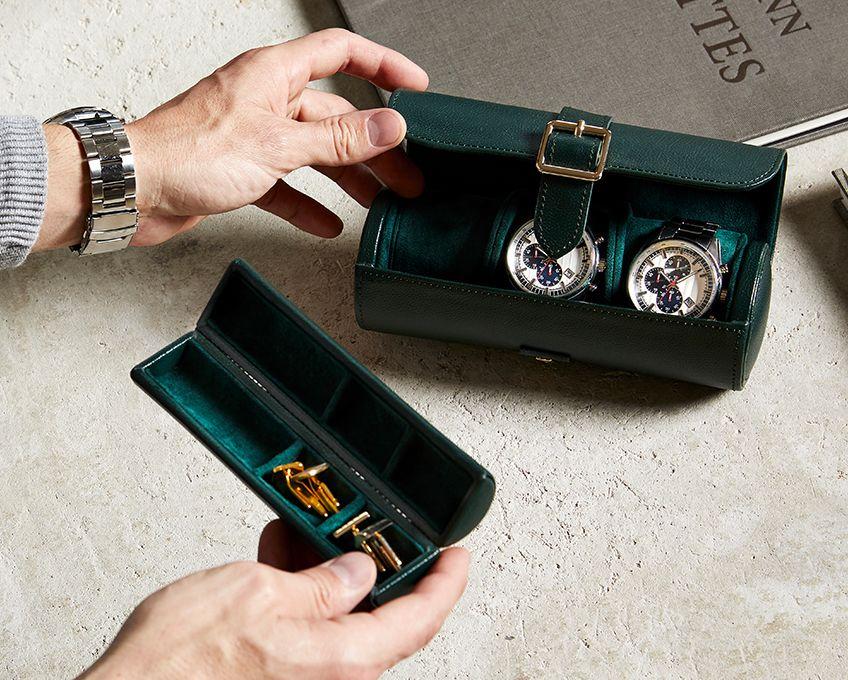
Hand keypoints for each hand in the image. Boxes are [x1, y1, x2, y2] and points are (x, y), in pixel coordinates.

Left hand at [35, 28, 427, 250]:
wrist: (133, 189)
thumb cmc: (187, 154)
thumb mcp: (278, 145)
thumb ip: (337, 139)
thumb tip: (387, 127)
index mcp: (272, 74)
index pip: (341, 53)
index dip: (383, 66)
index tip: (414, 87)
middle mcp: (265, 100)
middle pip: (335, 115)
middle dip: (373, 145)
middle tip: (405, 173)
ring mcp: (253, 135)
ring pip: (314, 152)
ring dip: (347, 178)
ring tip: (377, 202)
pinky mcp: (240, 169)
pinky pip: (286, 185)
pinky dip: (308, 204)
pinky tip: (327, 223)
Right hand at [78, 521, 469, 679]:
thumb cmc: (182, 661)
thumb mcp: (260, 592)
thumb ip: (322, 582)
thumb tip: (359, 572)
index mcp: (343, 659)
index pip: (420, 618)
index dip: (446, 582)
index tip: (458, 555)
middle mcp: (333, 676)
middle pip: (383, 615)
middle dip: (378, 563)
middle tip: (372, 527)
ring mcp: (306, 674)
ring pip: (341, 614)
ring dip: (329, 569)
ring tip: (310, 529)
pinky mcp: (279, 670)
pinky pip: (308, 622)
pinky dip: (302, 586)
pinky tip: (282, 553)